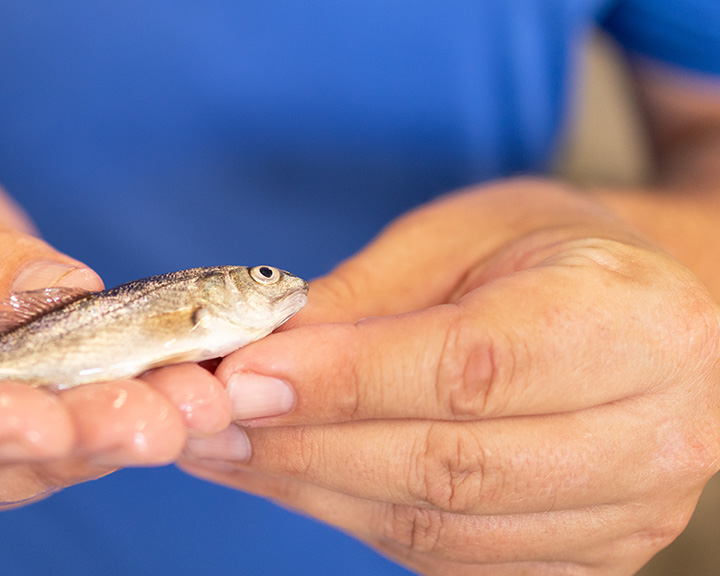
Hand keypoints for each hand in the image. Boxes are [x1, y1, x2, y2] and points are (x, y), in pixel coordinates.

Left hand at [180, 179, 719, 573]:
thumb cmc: (546, 254)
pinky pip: (444, 559)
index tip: (240, 378)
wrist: (636, 312)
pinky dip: (353, 516)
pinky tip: (290, 479)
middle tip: (209, 422)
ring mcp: (624, 515)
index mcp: (635, 325)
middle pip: (448, 467)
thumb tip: (254, 362)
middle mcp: (652, 435)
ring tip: (230, 451)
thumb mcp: (458, 238)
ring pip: (437, 528)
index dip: (342, 382)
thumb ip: (362, 303)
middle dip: (307, 447)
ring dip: (313, 491)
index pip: (467, 369)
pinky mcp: (581, 559)